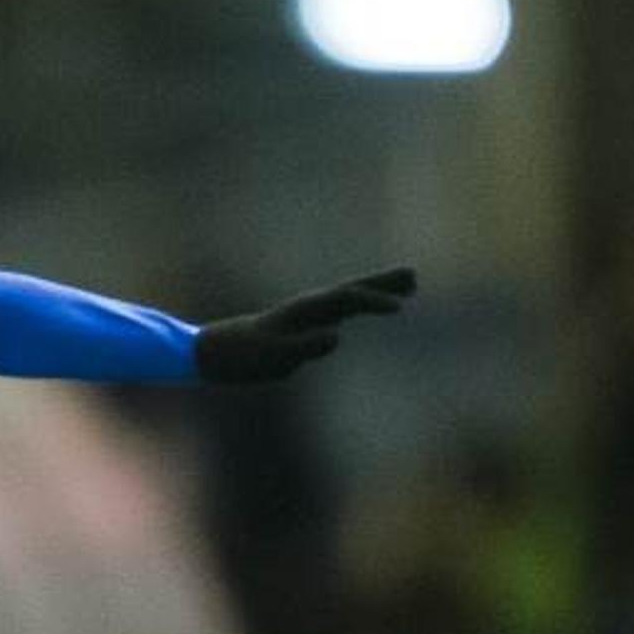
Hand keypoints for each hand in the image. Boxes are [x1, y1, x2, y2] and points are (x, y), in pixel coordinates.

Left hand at [192, 267, 415, 383]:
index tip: (399, 308)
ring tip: (410, 284)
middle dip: (384, 283)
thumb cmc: (244, 357)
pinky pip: (343, 310)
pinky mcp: (308, 324)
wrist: (219, 352)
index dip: (374, 302)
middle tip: (414, 276)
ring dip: (379, 290)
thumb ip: (304, 347)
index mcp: (305, 311)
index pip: (347, 301)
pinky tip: (374, 307)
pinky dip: (363, 305)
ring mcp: (310, 314)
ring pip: (351, 297)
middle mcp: (310, 306)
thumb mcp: (274, 356)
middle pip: (354, 289)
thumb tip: (336, 337)